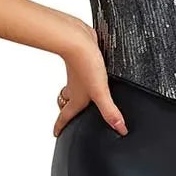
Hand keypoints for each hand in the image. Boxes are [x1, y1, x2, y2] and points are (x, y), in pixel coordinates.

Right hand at [53, 20, 127, 138]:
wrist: (77, 41)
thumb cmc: (85, 66)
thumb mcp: (100, 92)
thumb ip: (110, 111)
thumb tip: (120, 129)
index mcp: (77, 99)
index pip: (65, 117)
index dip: (60, 127)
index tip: (56, 134)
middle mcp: (75, 87)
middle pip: (67, 102)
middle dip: (66, 109)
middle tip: (67, 115)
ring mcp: (78, 74)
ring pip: (73, 87)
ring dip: (74, 92)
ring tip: (81, 96)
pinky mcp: (83, 61)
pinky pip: (81, 72)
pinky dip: (83, 76)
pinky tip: (95, 73)